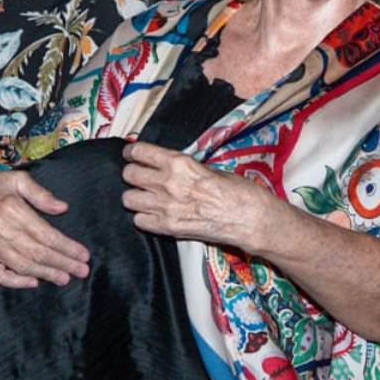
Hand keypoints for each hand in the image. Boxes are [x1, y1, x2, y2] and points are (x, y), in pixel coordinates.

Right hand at [0, 165, 88, 288]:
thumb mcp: (16, 179)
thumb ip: (40, 194)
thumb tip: (62, 208)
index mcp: (11, 208)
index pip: (46, 234)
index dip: (67, 247)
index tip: (83, 255)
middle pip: (37, 252)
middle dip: (62, 263)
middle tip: (81, 271)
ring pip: (21, 264)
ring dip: (45, 274)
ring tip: (64, 278)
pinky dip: (15, 281)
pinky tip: (32, 282)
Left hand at [120, 140, 277, 247]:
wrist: (250, 219)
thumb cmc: (238, 191)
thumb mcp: (210, 168)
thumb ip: (185, 168)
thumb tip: (169, 167)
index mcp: (180, 163)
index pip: (140, 152)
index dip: (132, 152)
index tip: (131, 154)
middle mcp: (168, 183)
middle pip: (130, 174)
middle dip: (132, 174)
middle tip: (138, 176)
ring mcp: (166, 207)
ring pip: (128, 199)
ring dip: (135, 196)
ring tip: (145, 197)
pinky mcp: (168, 228)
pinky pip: (139, 221)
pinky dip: (143, 217)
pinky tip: (153, 214)